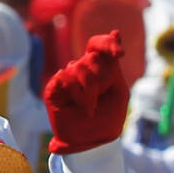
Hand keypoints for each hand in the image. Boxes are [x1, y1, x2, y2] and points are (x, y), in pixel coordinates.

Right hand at [45, 32, 131, 152]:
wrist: (93, 141)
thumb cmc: (108, 117)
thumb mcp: (118, 90)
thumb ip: (113, 64)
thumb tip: (115, 31)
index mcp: (97, 67)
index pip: (98, 44)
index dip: (107, 43)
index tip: (119, 53)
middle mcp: (80, 68)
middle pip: (91, 58)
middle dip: (100, 79)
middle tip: (102, 96)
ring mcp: (66, 77)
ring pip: (78, 68)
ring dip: (90, 91)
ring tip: (91, 108)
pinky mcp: (54, 88)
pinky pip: (65, 78)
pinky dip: (77, 94)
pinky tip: (81, 106)